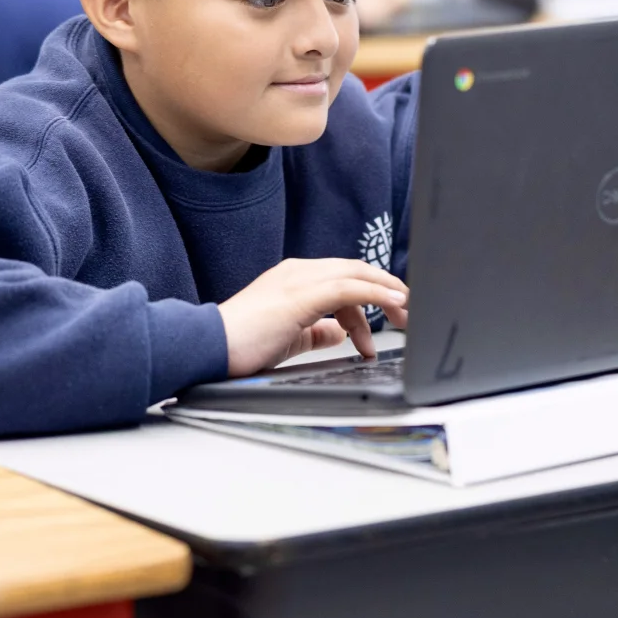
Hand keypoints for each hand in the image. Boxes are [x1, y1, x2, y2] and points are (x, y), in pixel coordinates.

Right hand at [219, 259, 410, 376]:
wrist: (209, 347)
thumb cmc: (242, 345)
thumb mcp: (289, 337)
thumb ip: (316, 332)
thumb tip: (339, 333)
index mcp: (295, 278)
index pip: (345, 277)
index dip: (373, 295)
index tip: (392, 318)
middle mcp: (299, 271)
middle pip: (357, 271)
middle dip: (388, 290)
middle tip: (408, 315)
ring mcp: (299, 280)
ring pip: (356, 274)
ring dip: (389, 292)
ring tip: (407, 314)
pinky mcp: (300, 296)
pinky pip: (348, 289)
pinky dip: (376, 295)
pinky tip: (393, 305)